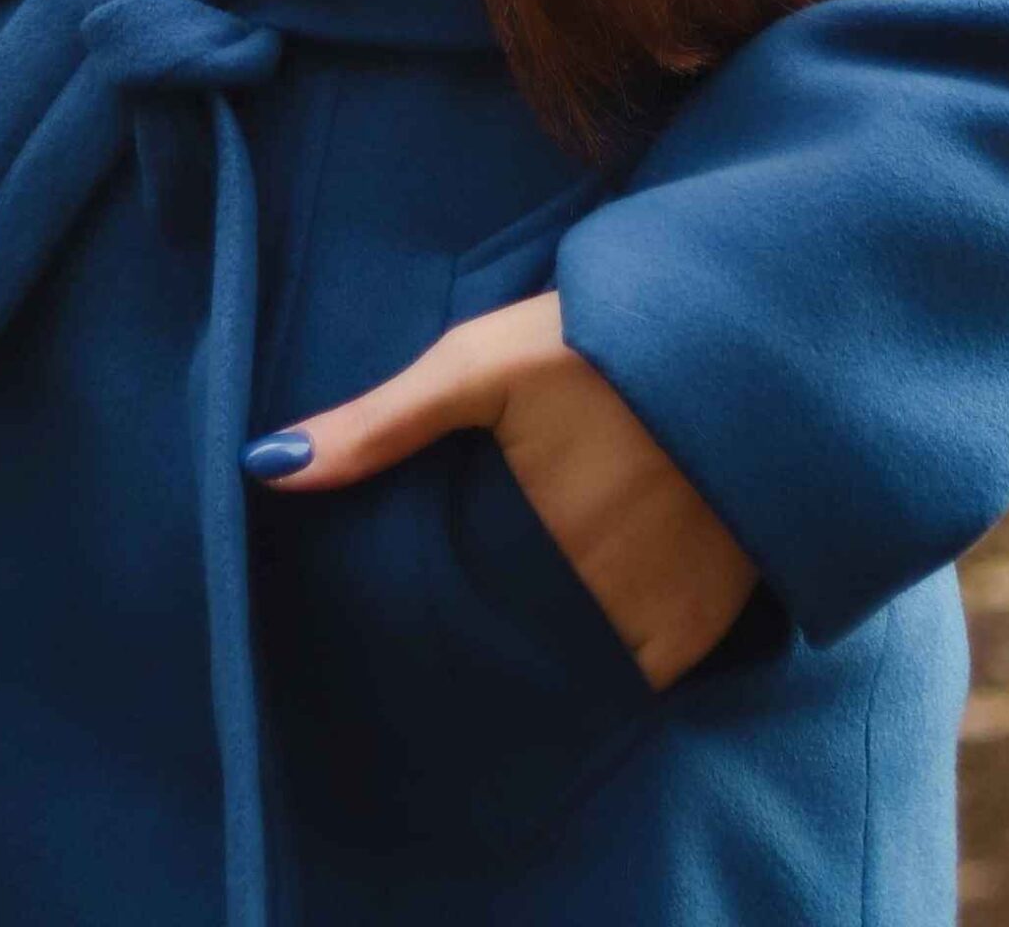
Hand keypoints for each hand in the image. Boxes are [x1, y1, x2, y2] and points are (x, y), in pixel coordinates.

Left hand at [245, 291, 756, 690]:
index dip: (429, 636)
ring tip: (527, 609)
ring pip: (578, 669)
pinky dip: (614, 652)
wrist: (747, 337)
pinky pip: (640, 671)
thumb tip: (260, 465)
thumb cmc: (601, 343)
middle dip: (489, 643)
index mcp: (537, 550)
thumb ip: (380, 423)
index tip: (406, 631)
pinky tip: (593, 607)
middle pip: (518, 655)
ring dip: (552, 652)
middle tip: (473, 605)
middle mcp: (602, 608)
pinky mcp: (708, 630)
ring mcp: (662, 627)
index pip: (458, 633)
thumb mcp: (484, 365)